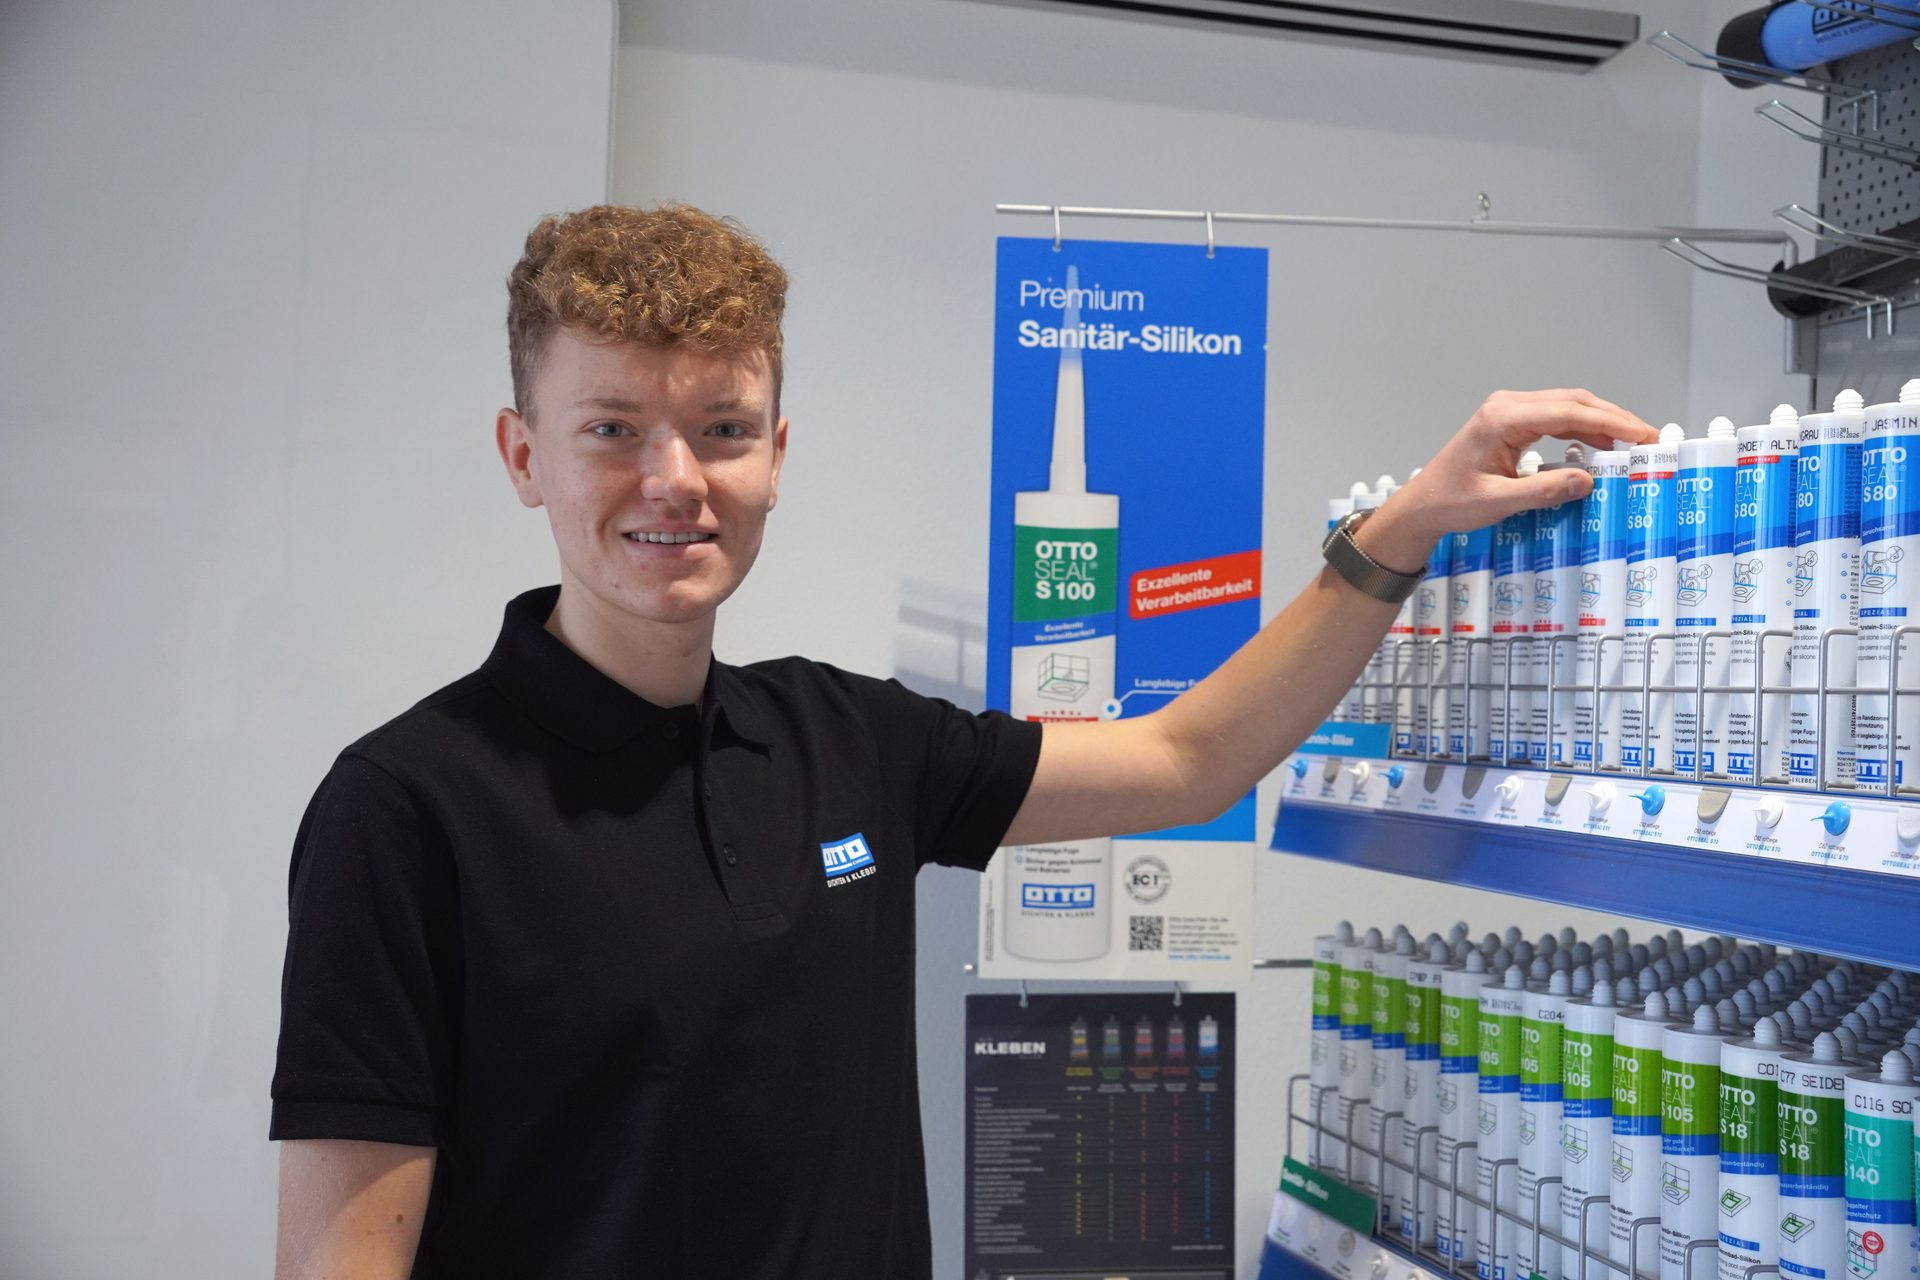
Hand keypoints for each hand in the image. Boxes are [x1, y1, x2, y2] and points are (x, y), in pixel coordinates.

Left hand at [1356, 388, 1655, 573]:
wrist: (1421, 505)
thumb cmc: (1450, 503)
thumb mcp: (1497, 502)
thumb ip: (1542, 492)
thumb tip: (1588, 481)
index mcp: (1502, 418)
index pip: (1568, 412)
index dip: (1610, 422)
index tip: (1642, 435)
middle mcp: (1508, 407)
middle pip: (1573, 402)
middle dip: (1613, 419)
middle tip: (1649, 439)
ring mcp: (1509, 412)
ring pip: (1567, 407)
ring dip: (1600, 424)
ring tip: (1633, 445)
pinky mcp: (1511, 424)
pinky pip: (1555, 419)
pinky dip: (1581, 431)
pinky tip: (1600, 449)